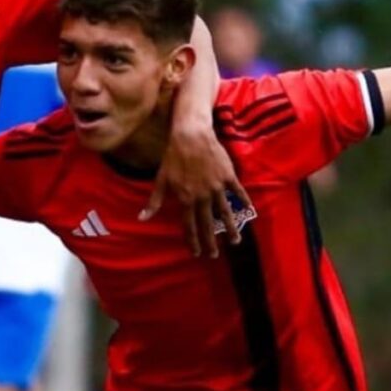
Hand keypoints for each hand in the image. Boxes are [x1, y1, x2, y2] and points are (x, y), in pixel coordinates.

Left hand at [141, 121, 251, 257]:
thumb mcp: (161, 179)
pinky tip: (248, 211)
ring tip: (236, 241)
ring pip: (225, 212)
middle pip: (208, 223)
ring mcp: (216, 187)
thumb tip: (142, 218)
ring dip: (230, 228)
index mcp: (186, 198)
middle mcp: (202, 196)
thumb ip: (154, 201)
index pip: (190, 225)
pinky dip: (243, 201)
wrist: (191, 135)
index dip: (193, 240)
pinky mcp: (227, 176)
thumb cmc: (173, 156)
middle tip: (214, 255)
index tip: (197, 253)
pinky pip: (237, 192)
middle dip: (211, 241)